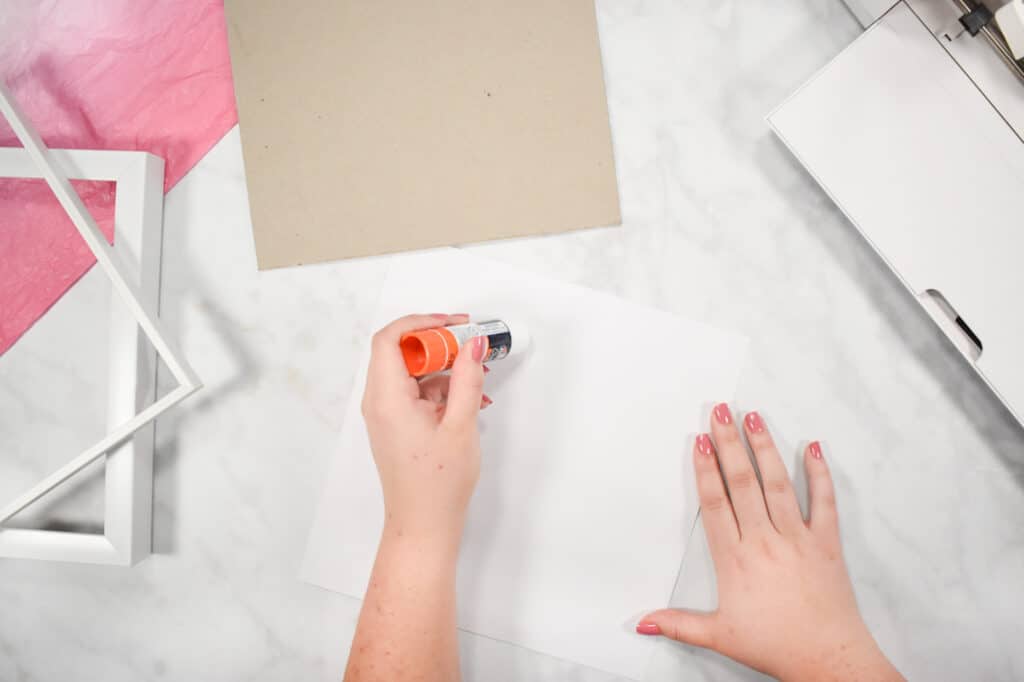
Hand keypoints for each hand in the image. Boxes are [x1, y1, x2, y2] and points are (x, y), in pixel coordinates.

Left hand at [361, 313, 488, 545]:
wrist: (423, 526)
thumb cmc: (437, 484)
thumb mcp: (460, 425)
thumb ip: (466, 378)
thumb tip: (472, 344)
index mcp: (387, 399)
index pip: (390, 339)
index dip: (420, 323)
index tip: (453, 324)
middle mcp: (379, 403)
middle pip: (400, 352)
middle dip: (437, 343)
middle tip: (470, 343)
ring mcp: (386, 414)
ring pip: (410, 372)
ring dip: (443, 367)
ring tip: (478, 375)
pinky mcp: (396, 425)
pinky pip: (414, 392)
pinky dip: (440, 388)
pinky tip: (470, 398)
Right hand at [637, 405, 901, 681]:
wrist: (828, 659)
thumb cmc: (776, 646)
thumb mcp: (719, 635)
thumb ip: (678, 623)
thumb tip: (642, 622)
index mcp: (736, 560)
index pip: (716, 504)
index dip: (706, 470)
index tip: (700, 441)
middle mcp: (765, 542)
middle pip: (743, 483)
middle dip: (729, 444)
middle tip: (720, 411)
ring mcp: (797, 539)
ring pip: (778, 484)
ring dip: (765, 448)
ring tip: (754, 418)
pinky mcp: (826, 543)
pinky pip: (824, 502)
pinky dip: (818, 473)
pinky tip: (812, 447)